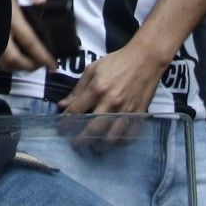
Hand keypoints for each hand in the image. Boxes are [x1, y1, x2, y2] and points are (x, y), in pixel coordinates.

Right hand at [0, 0, 54, 71]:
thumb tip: (43, 0)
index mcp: (10, 16)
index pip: (29, 41)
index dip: (42, 56)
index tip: (53, 65)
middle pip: (14, 58)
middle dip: (29, 66)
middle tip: (40, 65)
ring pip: (0, 62)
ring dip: (14, 66)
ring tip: (25, 63)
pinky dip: (0, 64)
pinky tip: (6, 59)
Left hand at [58, 35, 173, 153]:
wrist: (145, 59)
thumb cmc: (117, 62)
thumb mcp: (93, 69)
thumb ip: (78, 89)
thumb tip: (63, 105)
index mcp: (97, 89)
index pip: (77, 111)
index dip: (65, 122)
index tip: (60, 129)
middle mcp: (111, 102)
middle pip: (92, 128)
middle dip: (80, 139)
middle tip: (74, 144)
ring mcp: (126, 110)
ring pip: (111, 136)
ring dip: (100, 145)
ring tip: (93, 147)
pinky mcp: (139, 114)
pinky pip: (129, 135)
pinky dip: (120, 142)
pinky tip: (113, 143)